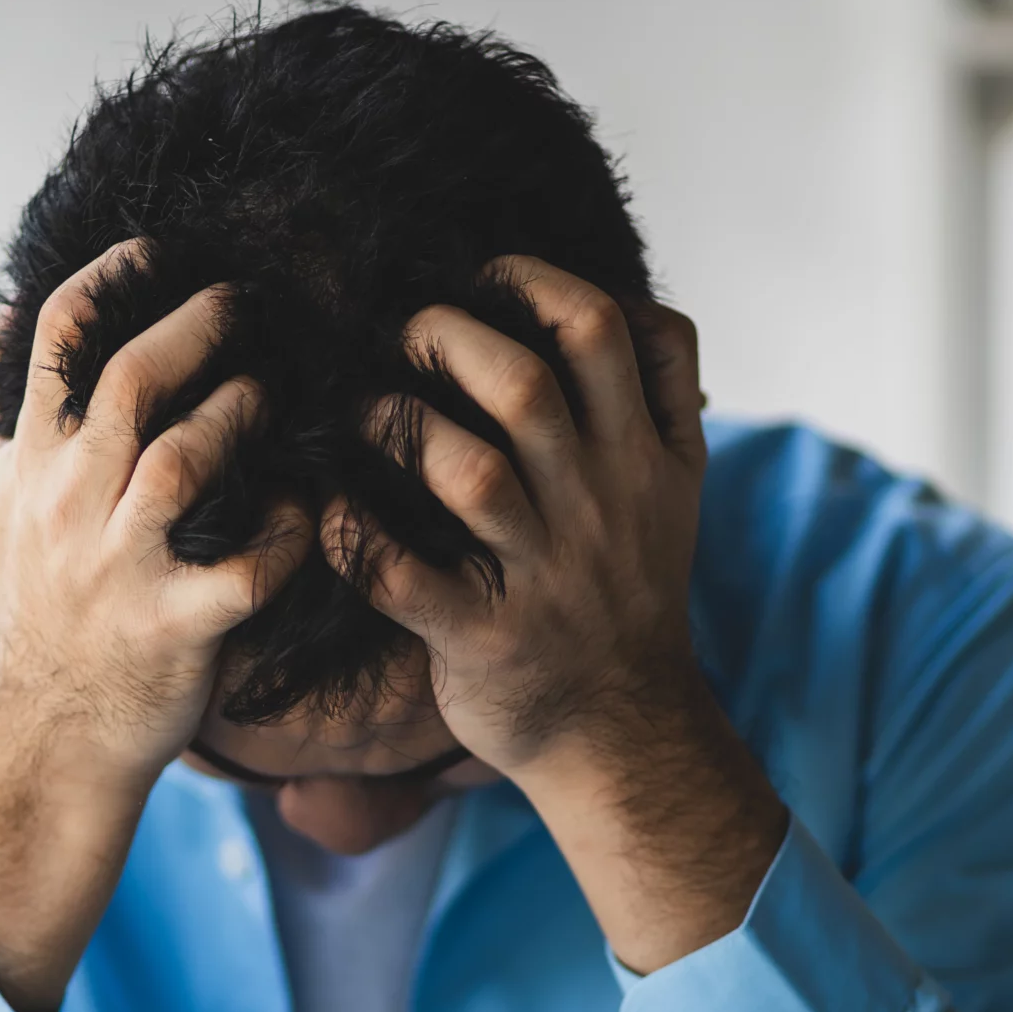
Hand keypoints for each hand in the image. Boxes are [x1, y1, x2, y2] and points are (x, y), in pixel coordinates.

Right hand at [0, 243, 298, 1011]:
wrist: (51, 729)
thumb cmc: (37, 602)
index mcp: (33, 464)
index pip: (57, 341)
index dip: (109, 279)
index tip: (160, 249)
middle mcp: (70, 505)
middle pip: (131, 383)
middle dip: (195, 328)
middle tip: (243, 304)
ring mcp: (123, 567)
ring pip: (182, 461)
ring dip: (237, 415)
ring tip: (269, 394)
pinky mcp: (178, 626)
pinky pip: (246, 569)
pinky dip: (286, 534)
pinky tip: (305, 512)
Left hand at [331, 256, 708, 784]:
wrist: (625, 733)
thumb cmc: (628, 592)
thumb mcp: (678, 490)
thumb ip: (664, 394)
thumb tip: (625, 299)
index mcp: (645, 458)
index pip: (602, 331)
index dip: (532, 283)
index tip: (482, 278)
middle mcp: (598, 507)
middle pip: (523, 386)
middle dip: (446, 337)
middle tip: (404, 333)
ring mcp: (541, 575)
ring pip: (466, 472)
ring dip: (397, 425)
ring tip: (364, 411)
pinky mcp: (483, 638)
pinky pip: (402, 575)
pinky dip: (356, 534)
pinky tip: (334, 506)